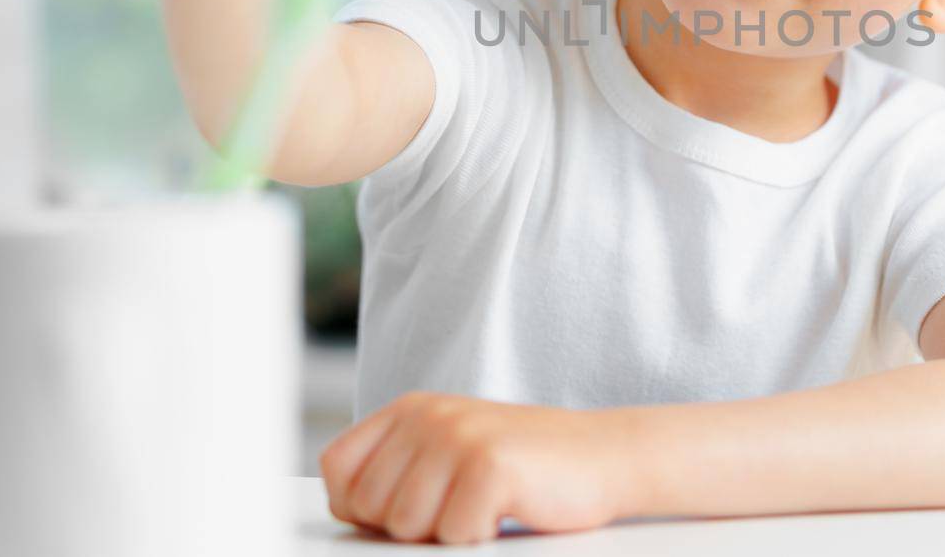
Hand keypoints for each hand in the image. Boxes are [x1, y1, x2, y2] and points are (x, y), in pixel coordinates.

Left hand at [318, 391, 639, 544]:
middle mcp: (429, 415)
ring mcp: (458, 436)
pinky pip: (455, 535)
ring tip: (486, 506)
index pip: (338, 470)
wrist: (606, 455)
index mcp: (412, 408)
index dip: (364, 506)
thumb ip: (396, 471)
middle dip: (412, 526)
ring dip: (448, 533)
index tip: (413, 507)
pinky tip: (510, 508)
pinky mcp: (489, 465)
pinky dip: (483, 536)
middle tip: (462, 505)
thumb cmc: (528, 466)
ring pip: (407, 527)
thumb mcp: (450, 452)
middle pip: (369, 507)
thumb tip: (346, 512)